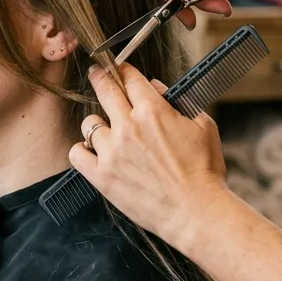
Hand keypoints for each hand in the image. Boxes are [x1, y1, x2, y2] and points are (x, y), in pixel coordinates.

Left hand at [70, 63, 229, 251]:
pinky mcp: (102, 176)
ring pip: (89, 123)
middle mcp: (128, 126)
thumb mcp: (202, 126)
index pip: (130, 78)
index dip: (123, 69)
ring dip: (97, 124)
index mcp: (153, 111)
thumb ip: (178, 102)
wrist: (196, 212)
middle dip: (99, 77)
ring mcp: (112, 152)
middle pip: (104, 90)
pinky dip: (82, 151)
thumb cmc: (204, 171)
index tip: (118, 68)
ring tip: (105, 131)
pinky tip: (91, 153)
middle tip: (96, 73)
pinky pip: (77, 154)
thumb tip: (155, 88)